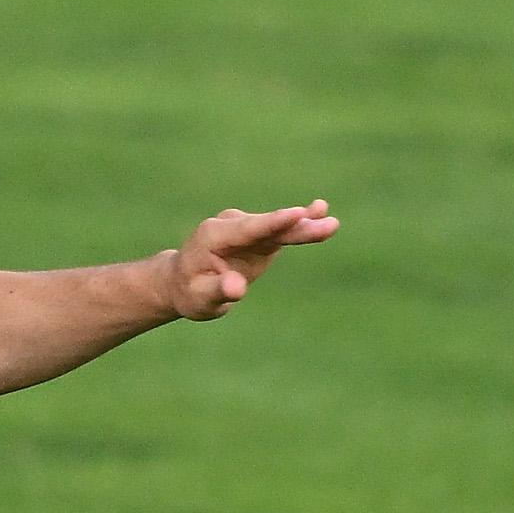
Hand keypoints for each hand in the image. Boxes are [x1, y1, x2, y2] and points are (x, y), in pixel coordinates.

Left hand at [163, 200, 339, 320]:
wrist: (182, 283)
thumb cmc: (190, 292)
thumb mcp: (200, 299)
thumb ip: (218, 290)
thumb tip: (236, 288)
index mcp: (214, 236)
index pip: (248, 229)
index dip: (273, 223)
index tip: (296, 214)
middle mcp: (231, 225)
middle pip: (268, 226)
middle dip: (295, 224)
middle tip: (323, 219)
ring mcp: (247, 228)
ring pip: (280, 227)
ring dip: (305, 225)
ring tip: (331, 224)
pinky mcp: (260, 235)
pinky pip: (283, 231)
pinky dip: (302, 226)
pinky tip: (321, 216)